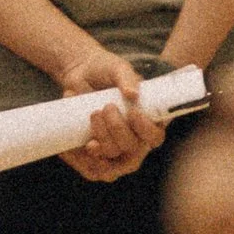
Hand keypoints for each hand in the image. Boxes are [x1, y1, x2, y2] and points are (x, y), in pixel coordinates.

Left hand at [59, 39, 161, 184]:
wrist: (79, 74)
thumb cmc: (105, 69)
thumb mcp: (117, 68)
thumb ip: (127, 77)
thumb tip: (133, 94)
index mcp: (148, 118)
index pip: (155, 136)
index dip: (145, 130)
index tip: (132, 113)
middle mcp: (134, 137)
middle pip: (132, 149)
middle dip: (117, 129)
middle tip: (105, 108)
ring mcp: (115, 147)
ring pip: (111, 155)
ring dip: (101, 138)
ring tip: (93, 114)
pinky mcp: (96, 151)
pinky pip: (92, 165)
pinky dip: (83, 156)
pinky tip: (80, 143)